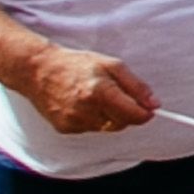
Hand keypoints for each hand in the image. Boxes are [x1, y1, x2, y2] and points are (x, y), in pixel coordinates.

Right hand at [17, 42, 159, 135]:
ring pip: (106, 128)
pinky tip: (82, 104)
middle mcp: (87, 110)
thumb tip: (155, 104)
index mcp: (100, 91)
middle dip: (127, 113)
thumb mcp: (112, 65)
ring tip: (96, 97)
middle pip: (122, 124)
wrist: (38, 71)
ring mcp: (74, 121)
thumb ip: (136, 86)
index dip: (145, 113)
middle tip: (119, 97)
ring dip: (109, 116)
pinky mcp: (65, 129)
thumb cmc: (76, 64)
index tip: (149, 109)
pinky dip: (93, 119)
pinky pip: (90, 129)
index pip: (133, 114)